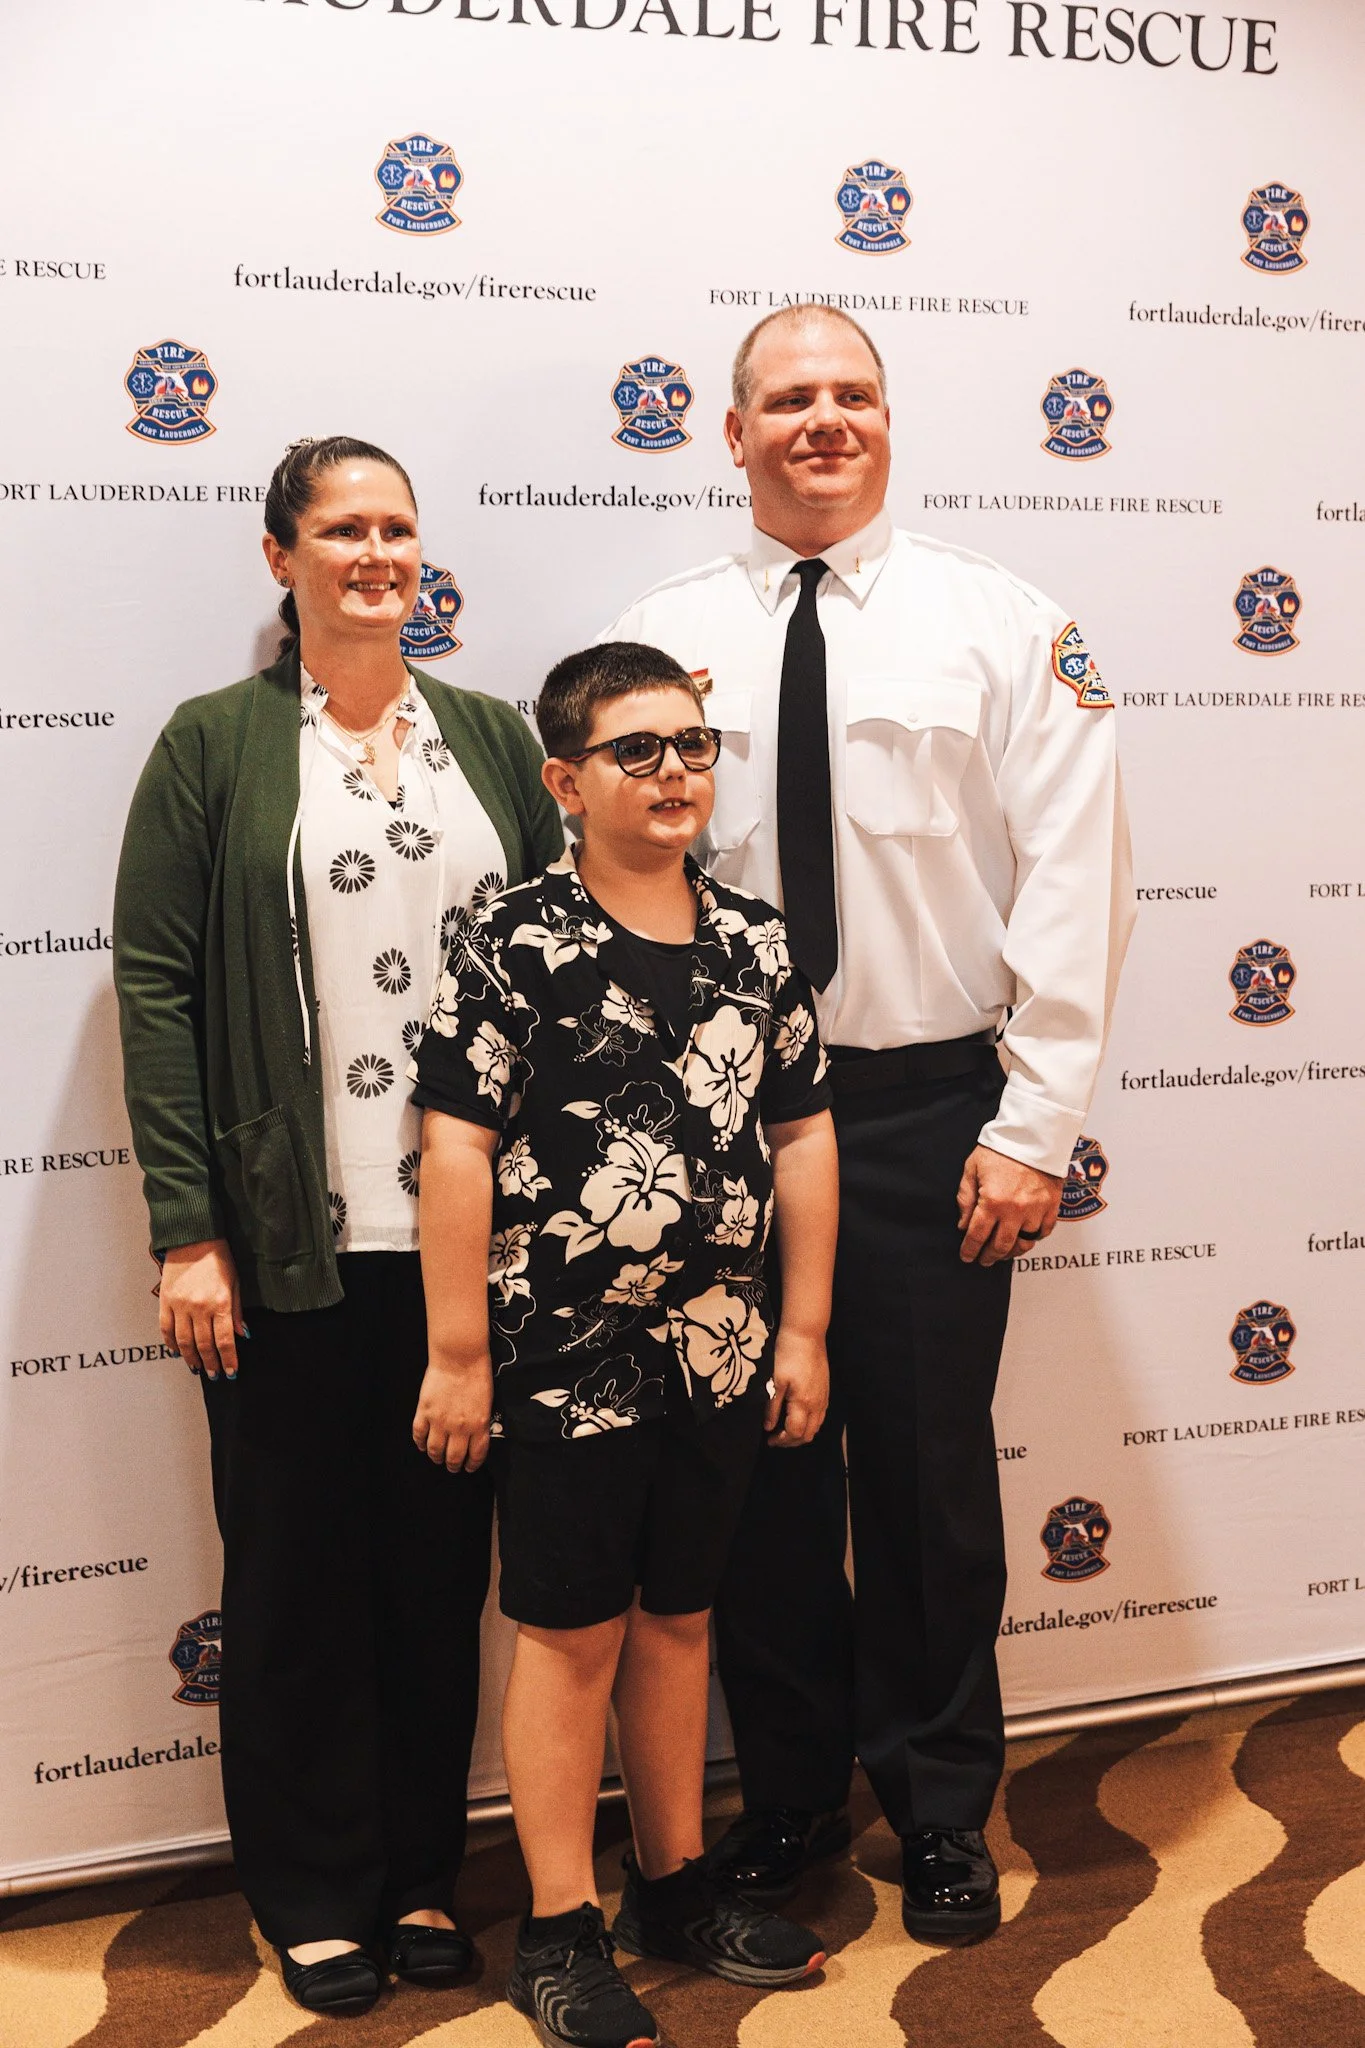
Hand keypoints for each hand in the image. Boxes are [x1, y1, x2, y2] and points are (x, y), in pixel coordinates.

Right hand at [159, 1238, 245, 1378]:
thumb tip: (241, 1335)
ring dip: (191, 1358)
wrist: (193, 1238)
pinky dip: (171, 1343)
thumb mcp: (235, 1283)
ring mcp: (180, 1305)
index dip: (228, 1360)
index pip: (224, 1340)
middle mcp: (199, 1307)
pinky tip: (178, 1351)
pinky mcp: (165, 1301)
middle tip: (214, 1374)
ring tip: (197, 1367)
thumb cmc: (219, 1259)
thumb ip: (236, 1311)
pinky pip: (166, 1329)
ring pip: (184, 1341)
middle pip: (204, 1344)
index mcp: (220, 1303)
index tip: (231, 1372)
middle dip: (210, 1363)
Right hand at [413, 1352, 493, 1472]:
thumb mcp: (487, 1402)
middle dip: (453, 1465)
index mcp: (479, 1425)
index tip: (469, 1467)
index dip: (472, 1464)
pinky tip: (422, 1445)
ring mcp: (440, 1421)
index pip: (476, 1454)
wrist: (459, 1357)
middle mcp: (459, 1428)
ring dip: (436, 1457)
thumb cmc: (477, 1375)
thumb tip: (475, 1436)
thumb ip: (480, 1422)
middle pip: (454, 1457)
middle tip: (452, 1467)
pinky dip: (420, 1443)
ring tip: (437, 1458)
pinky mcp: (424, 1412)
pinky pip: (419, 1435)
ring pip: (435, 1450)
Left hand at [764, 1327, 829, 1447]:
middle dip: (791, 1442)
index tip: (769, 1440)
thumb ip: (772, 1406)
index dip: (781, 1440)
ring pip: (816, 1427)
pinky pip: (820, 1416)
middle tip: (776, 1439)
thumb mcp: (775, 1381)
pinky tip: (798, 1418)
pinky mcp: (826, 1391)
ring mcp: (824, 1398)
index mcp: (803, 1403)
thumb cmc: (788, 1354)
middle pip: (808, 1434)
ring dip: (801, 1434)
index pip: (795, 1433)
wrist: (807, 1334)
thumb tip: (768, 1427)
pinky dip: (810, 1424)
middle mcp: (817, 1404)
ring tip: (785, 1431)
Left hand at [956, 1145, 1063, 1265]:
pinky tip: (1025, 1237)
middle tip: (983, 1260)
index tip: (966, 1256)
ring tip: (1004, 1252)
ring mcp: (1036, 1210)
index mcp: (992, 1201)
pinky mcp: (1052, 1206)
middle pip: (1001, 1246)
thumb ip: (965, 1199)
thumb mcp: (972, 1169)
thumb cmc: (1000, 1148)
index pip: (977, 1236)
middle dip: (989, 1257)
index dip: (969, 1250)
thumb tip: (963, 1225)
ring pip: (1025, 1243)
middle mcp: (1015, 1210)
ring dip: (1012, 1251)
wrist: (1032, 1134)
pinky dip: (1034, 1238)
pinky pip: (1044, 1232)